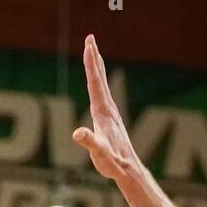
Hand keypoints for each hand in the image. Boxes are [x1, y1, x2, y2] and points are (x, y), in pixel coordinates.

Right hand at [72, 34, 139, 182]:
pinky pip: (103, 94)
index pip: (95, 82)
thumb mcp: (99, 152)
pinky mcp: (110, 119)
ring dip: (97, 68)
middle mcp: (108, 108)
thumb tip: (77, 133)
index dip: (90, 64)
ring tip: (93, 54)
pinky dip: (98, 83)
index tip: (88, 45)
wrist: (128, 169)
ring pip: (102, 84)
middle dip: (94, 57)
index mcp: (103, 111)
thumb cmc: (112, 162)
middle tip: (90, 38)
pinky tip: (97, 85)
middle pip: (100, 78)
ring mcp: (110, 112)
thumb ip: (90, 142)